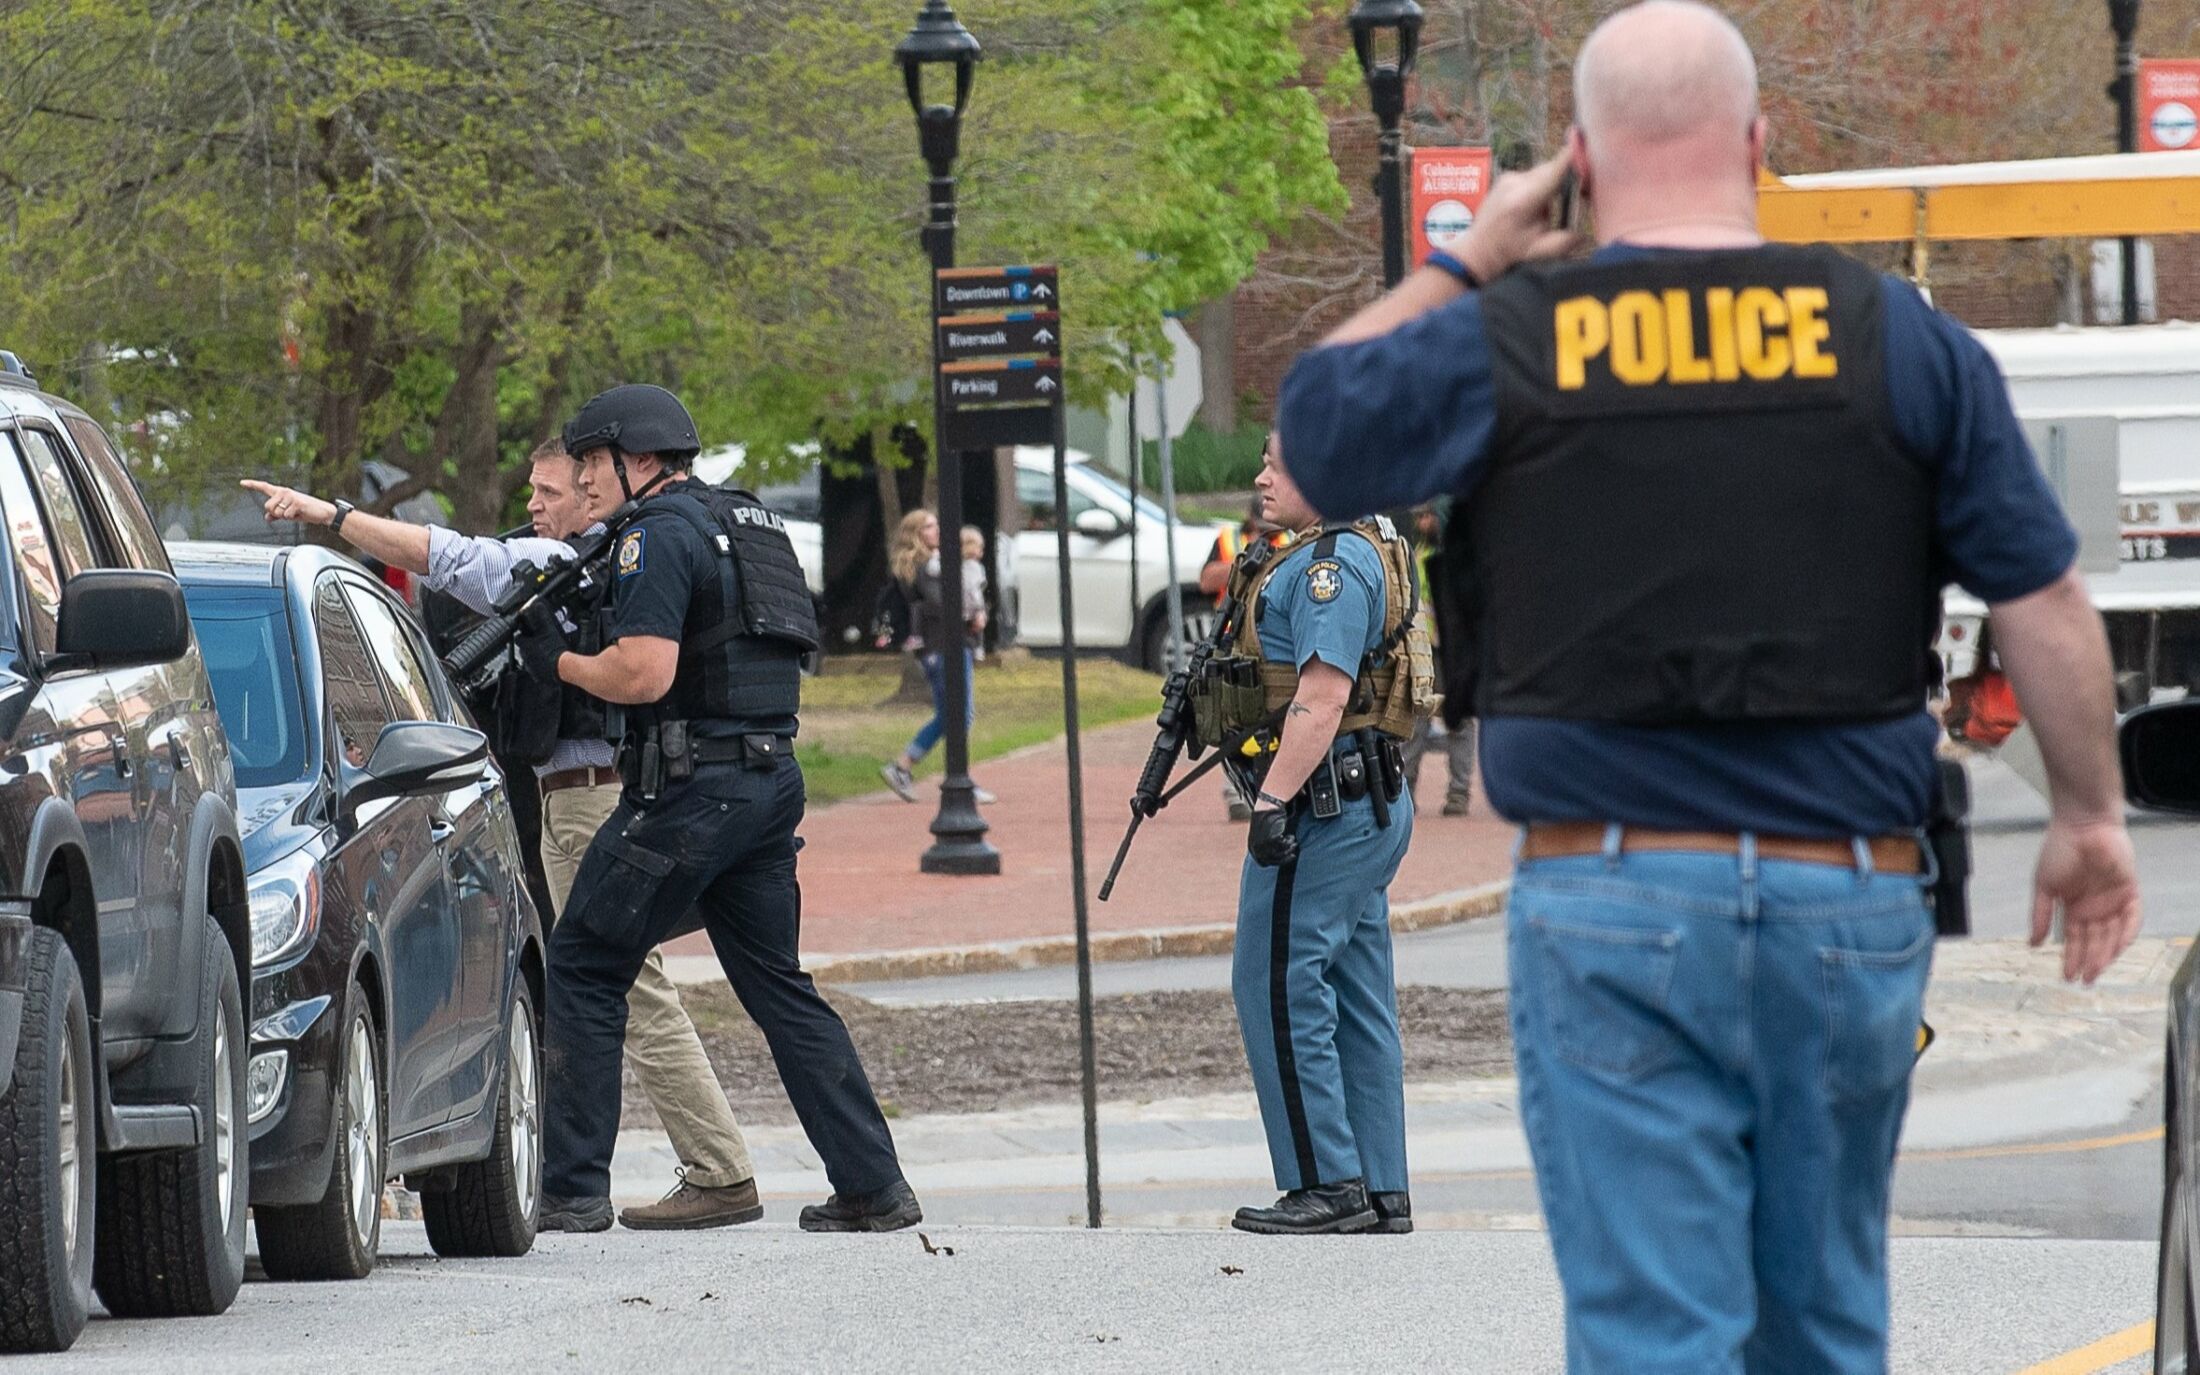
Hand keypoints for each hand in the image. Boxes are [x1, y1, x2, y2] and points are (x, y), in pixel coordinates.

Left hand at [240, 479, 337, 527]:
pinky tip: (300, 513)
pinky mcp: (297, 502)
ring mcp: (290, 496)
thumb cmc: (306, 511)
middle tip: (288, 513)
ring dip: (285, 516)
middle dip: (276, 513)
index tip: (242, 483)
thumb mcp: (289, 513)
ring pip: (276, 512)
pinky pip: (286, 515)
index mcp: (281, 493)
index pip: (264, 487)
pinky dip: (292, 518)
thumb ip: (276, 514)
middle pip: (268, 506)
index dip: (252, 485)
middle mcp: (284, 492)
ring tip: (295, 513)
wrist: (322, 512)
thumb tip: (267, 517)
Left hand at [514, 603, 567, 683]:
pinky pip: (537, 672)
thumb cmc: (555, 650)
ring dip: (535, 657)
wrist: (563, 668)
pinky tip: (549, 665)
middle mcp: (525, 657)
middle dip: (529, 646)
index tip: (527, 634)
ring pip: (530, 661)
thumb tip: (538, 606)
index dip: (522, 635)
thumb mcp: (550, 629)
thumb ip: (543, 617)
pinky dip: (541, 668)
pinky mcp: (538, 677)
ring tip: (545, 654)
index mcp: (525, 645)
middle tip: (539, 643)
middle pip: (523, 650)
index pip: (518, 638)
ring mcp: (531, 668)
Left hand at [1247, 807, 1296, 867]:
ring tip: (1293, 842)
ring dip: (1288, 849)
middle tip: (1293, 854)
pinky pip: (1283, 846)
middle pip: (1272, 860)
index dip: (1276, 861)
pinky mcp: (1270, 839)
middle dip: (1284, 857)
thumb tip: (1276, 854)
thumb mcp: (1262, 835)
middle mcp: (1255, 848)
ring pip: (1279, 854)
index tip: (1284, 858)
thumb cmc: (1266, 818)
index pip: (1264, 862)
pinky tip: (1291, 836)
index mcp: (1251, 847)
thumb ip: (1266, 846)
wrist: (1267, 806)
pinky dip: (1289, 842)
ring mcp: (1262, 844)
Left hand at [1456, 150, 1585, 282]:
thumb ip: (1565, 241)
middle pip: (1550, 170)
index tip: (1585, 144)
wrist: (1477, 250)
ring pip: (1542, 172)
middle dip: (1565, 179)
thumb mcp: (1540, 251)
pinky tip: (1533, 205)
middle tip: (1576, 194)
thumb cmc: (1509, 252)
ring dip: (1550, 184)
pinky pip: (1531, 175)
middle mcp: (1515, 183)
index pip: (1553, 172)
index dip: (1571, 158)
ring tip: (1546, 208)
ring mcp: (1508, 177)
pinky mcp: (1505, 177)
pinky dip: (1538, 186)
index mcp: (1524, 201)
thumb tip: (1585, 232)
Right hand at [2029, 817, 2141, 983]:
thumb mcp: (2043, 886)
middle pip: (2094, 941)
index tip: (2066, 976)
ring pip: (2113, 935)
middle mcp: (2094, 908)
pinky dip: (2126, 934)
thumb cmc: (2059, 851)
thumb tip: (2033, 943)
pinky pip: (2132, 918)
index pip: (2074, 939)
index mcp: (2073, 907)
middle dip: (2089, 961)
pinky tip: (2116, 948)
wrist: (2082, 826)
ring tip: (2097, 969)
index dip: (2071, 958)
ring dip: (2106, 953)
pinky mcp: (2130, 892)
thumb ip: (2041, 915)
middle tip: (2084, 980)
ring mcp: (2113, 901)